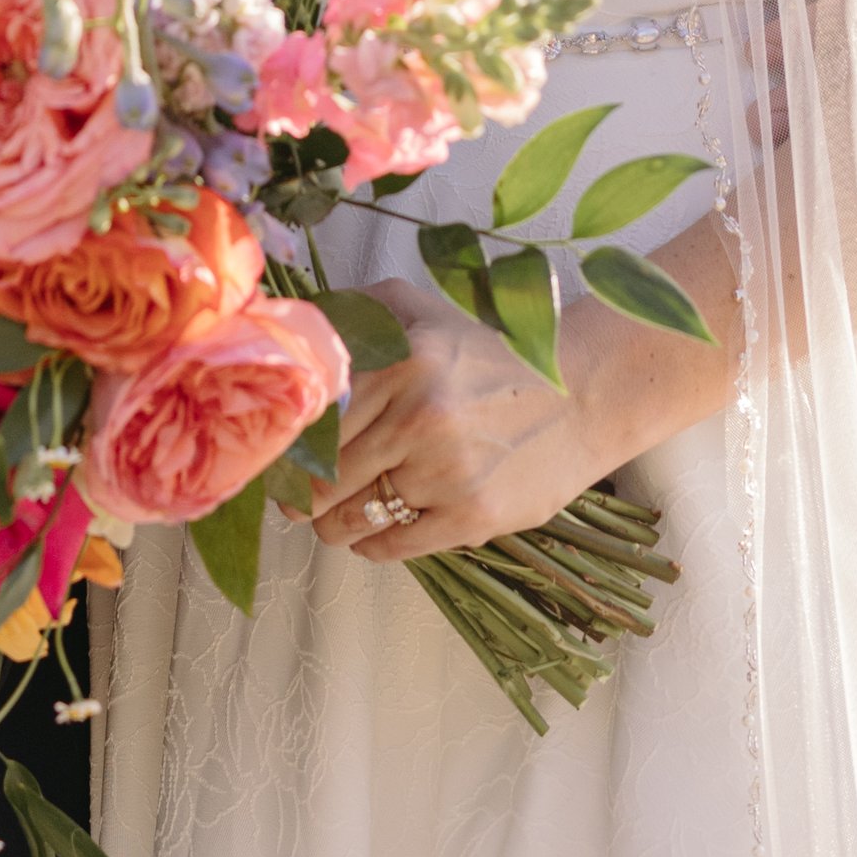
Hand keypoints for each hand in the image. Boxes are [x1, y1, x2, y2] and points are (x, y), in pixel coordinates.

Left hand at [307, 264, 733, 565]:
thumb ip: (350, 312)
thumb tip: (287, 327)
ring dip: (332, 523)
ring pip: (345, 521)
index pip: (306, 423)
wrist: (581, 394)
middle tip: (297, 493)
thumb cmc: (486, 353)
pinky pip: (388, 547)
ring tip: (340, 510)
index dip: (282, 447)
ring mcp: (445, 473)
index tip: (275, 457)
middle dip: (299, 492)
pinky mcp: (471, 518)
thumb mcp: (418, 310)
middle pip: (316, 479)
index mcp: (398, 360)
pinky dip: (371, 542)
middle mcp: (416, 417)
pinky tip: (380, 522)